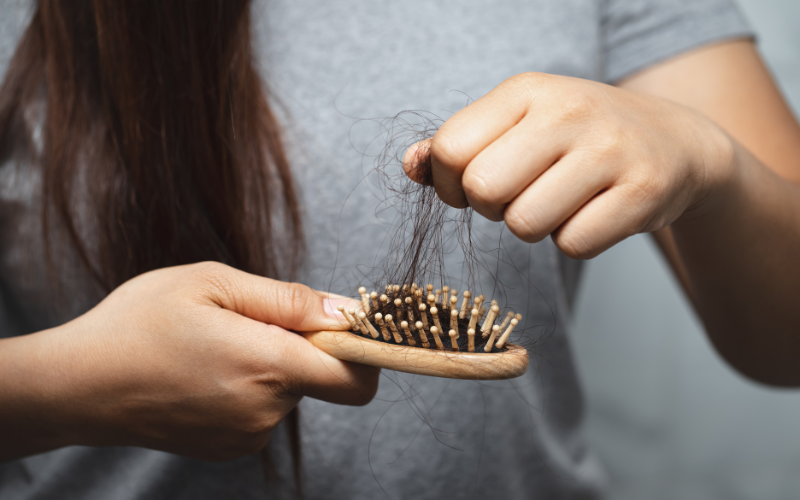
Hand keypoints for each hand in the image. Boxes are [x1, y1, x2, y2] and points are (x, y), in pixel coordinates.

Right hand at [0, 262, 377, 460]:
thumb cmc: (140, 323)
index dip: (364, 350)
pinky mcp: (229, 448)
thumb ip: (289, 300)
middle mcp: (266, 410)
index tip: (343, 326)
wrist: (78, 385)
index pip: (357, 377)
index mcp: (268, 365)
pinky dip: (250, 388)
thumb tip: (347, 311)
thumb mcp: (213, 284)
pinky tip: (206, 372)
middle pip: (320, 377)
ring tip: (215, 345)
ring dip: (270, 365)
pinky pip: (263, 410)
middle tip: (246, 321)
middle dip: (300, 346)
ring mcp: (247, 436)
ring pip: (289, 391)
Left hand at [405, 72, 733, 257]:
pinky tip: (594, 212)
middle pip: (483, 190)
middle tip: (519, 196)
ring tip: (560, 201)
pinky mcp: (642, 191)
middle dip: (491, 208)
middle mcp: (567, 111)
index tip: (473, 186)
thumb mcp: (518, 124)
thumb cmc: (578, 137)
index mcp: (526, 90)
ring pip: (524, 225)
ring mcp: (609, 150)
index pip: (450, 149)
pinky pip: (573, 245)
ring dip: (534, 227)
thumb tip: (411, 166)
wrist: (675, 143)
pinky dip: (576, 240)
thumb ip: (458, 144)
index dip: (450, 184)